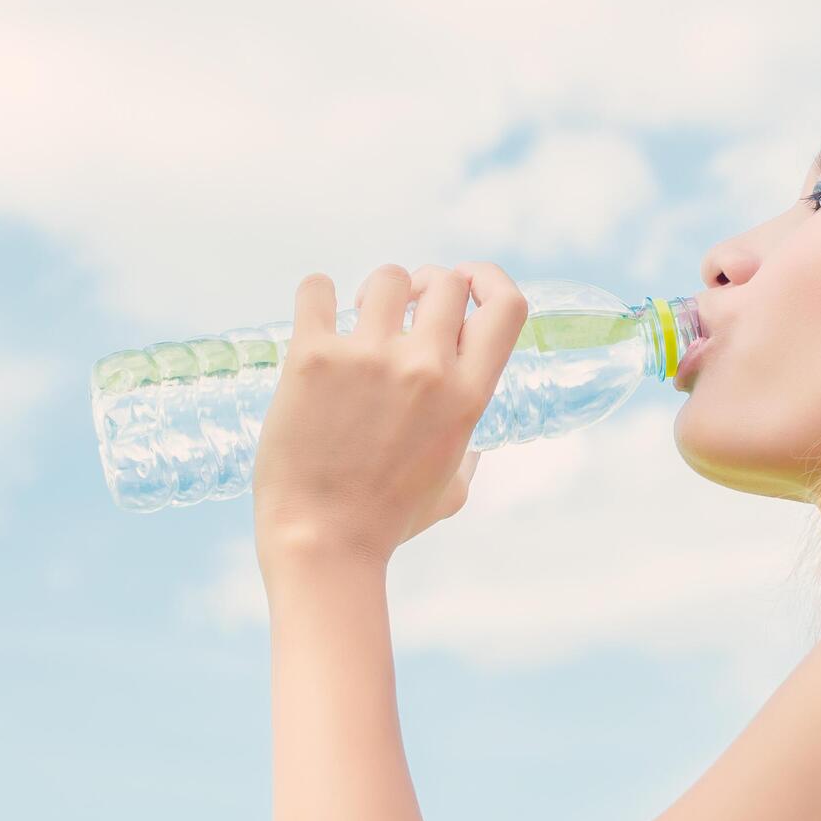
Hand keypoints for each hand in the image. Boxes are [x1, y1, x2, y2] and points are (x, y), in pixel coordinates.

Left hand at [253, 260, 530, 566]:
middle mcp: (427, 368)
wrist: (321, 542)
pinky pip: (316, 289)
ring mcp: (370, 359)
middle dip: (424, 286)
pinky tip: (316, 310)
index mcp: (469, 396)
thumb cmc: (385, 522)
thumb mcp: (450, 491)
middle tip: (400, 309)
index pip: (507, 305)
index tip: (466, 284)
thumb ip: (468, 457)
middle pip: (444, 282)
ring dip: (373, 293)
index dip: (488, 279)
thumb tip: (473, 447)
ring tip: (355, 319)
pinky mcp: (313, 357)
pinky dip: (317, 292)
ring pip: (386, 278)